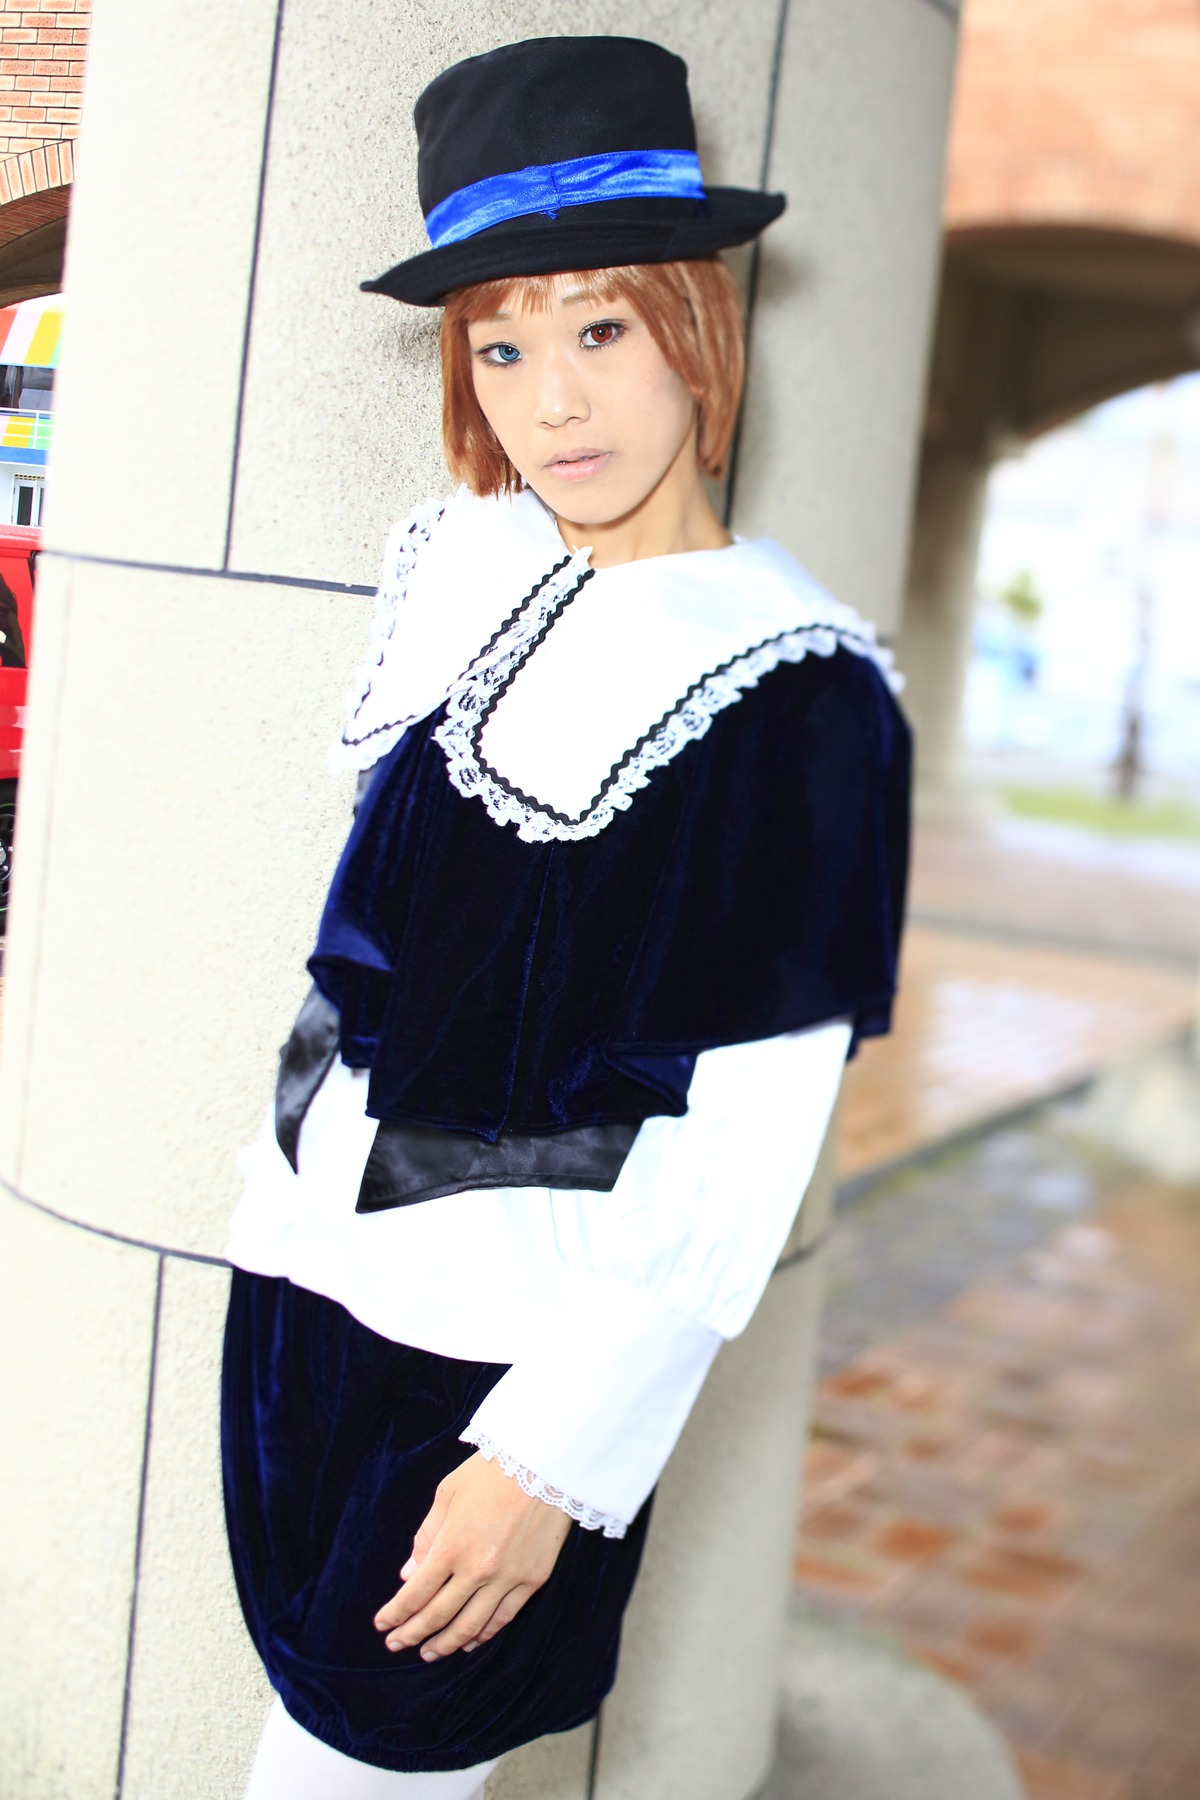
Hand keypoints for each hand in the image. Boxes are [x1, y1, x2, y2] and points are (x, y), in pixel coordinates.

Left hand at [374, 1452, 571, 1660]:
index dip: (396, 1613)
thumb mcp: (447, 1494)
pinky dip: (484, 1634)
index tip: (382, 1625)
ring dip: (446, 1644)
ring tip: (429, 1653)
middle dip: (413, 1634)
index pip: (416, 1594)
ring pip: (471, 1626)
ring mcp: (507, 1578)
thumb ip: (426, 1536)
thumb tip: (408, 1575)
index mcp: (451, 1546)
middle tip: (396, 1645)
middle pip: (439, 1615)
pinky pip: (504, 1618)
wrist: (545, 1463)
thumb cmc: (491, 1472)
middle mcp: (477, 1569)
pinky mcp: (532, 1579)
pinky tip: (470, 1641)